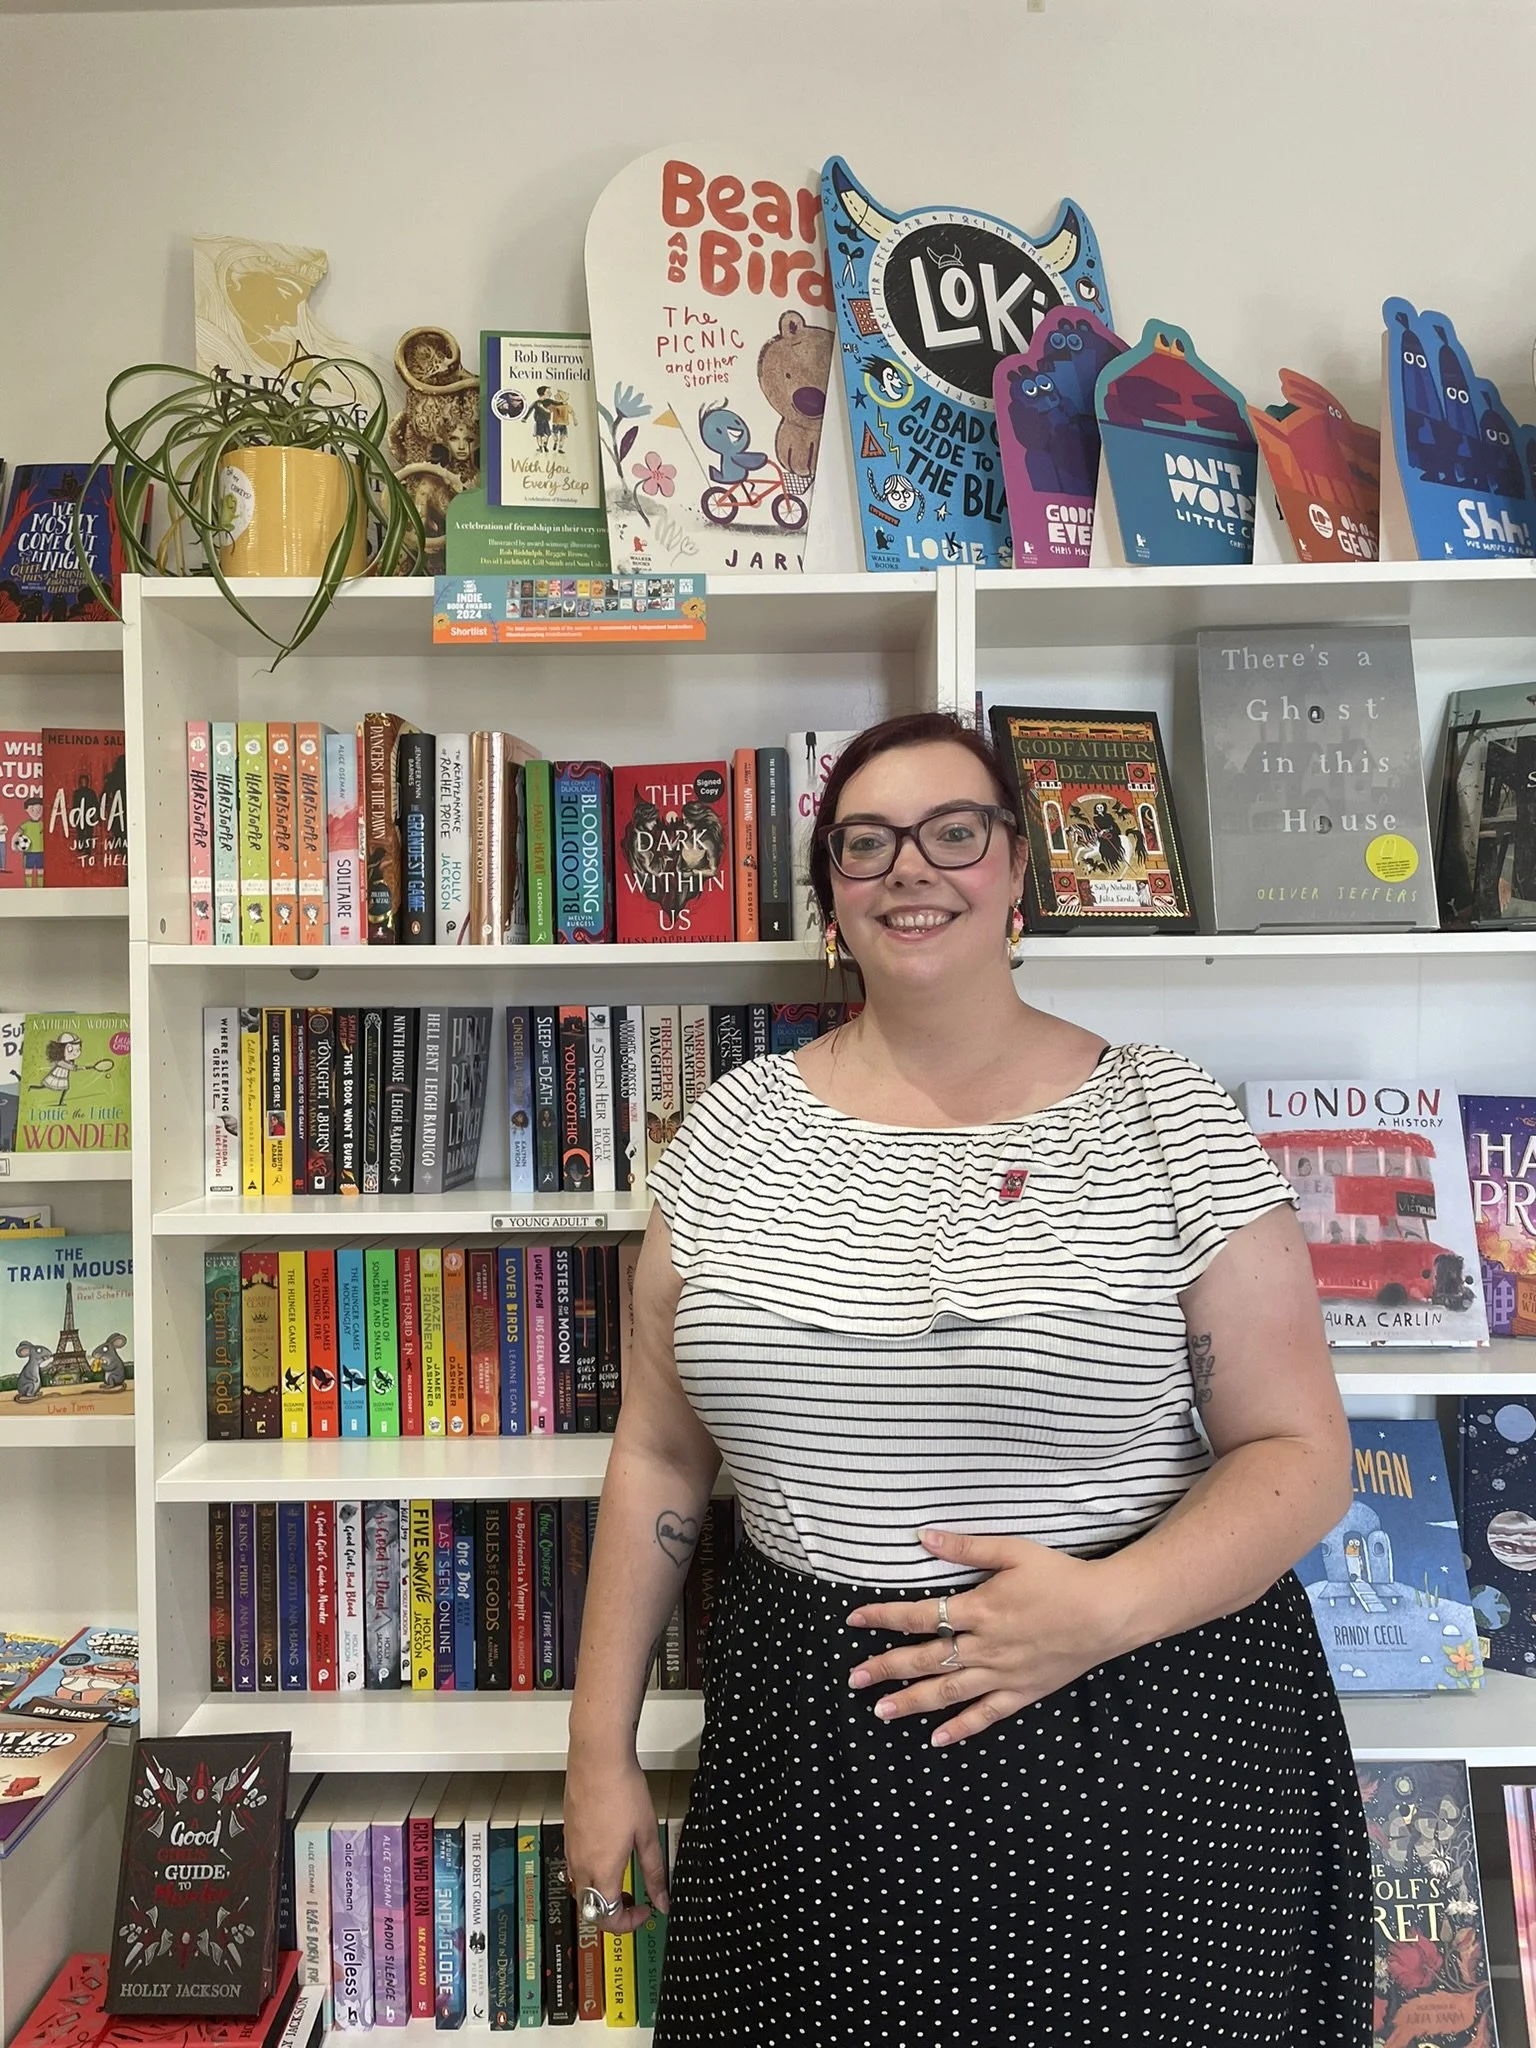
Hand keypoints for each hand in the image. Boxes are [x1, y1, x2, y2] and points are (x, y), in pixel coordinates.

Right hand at [563, 1756, 668, 1935]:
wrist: (598, 1758)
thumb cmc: (622, 1790)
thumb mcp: (647, 1833)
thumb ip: (655, 1872)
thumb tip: (662, 1901)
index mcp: (603, 1871)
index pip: (608, 1919)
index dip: (629, 1923)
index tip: (646, 1910)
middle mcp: (581, 1865)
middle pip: (590, 1910)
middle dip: (613, 1913)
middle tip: (634, 1898)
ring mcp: (571, 1849)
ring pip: (580, 1889)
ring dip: (600, 1893)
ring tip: (622, 1876)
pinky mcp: (568, 1834)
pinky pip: (574, 1867)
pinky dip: (591, 1873)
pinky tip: (607, 1852)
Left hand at [845, 1527, 1131, 1747]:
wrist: (1108, 1612)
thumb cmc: (1061, 1577)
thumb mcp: (1014, 1551)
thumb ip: (967, 1548)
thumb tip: (924, 1537)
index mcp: (979, 1609)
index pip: (919, 1615)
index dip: (883, 1617)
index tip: (853, 1620)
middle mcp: (985, 1647)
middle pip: (925, 1660)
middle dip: (886, 1668)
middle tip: (854, 1679)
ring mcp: (1003, 1674)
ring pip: (948, 1693)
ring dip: (912, 1702)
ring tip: (881, 1712)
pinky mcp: (1022, 1693)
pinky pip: (986, 1715)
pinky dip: (960, 1728)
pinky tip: (937, 1739)